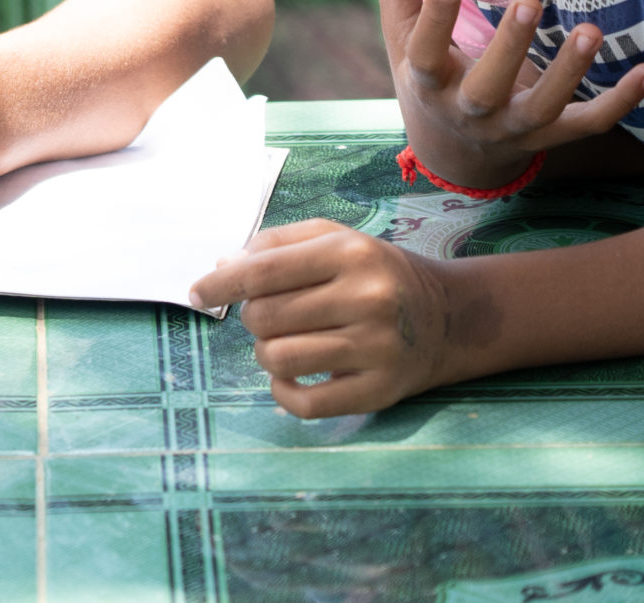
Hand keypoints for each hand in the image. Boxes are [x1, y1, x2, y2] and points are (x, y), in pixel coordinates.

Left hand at [190, 218, 457, 416]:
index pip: (262, 271)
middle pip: (264, 316)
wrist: (448, 317)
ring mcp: (377, 349)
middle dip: (253, 317)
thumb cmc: (373, 273)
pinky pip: (306, 404)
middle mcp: (368, 299)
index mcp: (350, 253)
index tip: (195, 294)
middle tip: (272, 315)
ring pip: (279, 359)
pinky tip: (289, 378)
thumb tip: (223, 267)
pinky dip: (283, 393)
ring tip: (282, 342)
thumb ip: (274, 245)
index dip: (219, 284)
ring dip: (266, 353)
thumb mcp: (332, 239)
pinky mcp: (381, 392)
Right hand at [376, 0, 643, 190]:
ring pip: (544, 109)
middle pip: (487, 90)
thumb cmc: (429, 74)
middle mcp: (470, 113)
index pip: (426, 55)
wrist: (453, 147)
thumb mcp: (402, 34)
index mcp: (429, 84)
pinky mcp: (552, 136)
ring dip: (569, 73)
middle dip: (509, 49)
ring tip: (590, 29)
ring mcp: (513, 128)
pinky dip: (622, 101)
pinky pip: (590, 123)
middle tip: (529, 1)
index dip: (435, 20)